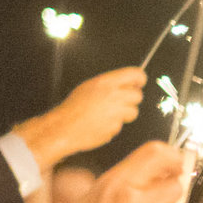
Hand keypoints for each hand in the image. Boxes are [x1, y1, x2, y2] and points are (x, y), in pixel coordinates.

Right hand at [13, 67, 147, 167]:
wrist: (64, 127)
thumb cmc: (73, 107)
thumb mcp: (89, 87)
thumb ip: (109, 85)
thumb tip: (127, 84)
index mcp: (106, 82)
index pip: (135, 75)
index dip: (139, 79)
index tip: (138, 84)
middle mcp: (113, 95)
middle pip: (138, 95)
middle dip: (131, 100)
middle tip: (120, 103)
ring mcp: (116, 112)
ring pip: (133, 112)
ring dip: (124, 114)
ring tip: (107, 115)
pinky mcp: (116, 126)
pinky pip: (122, 125)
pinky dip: (114, 125)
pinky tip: (101, 124)